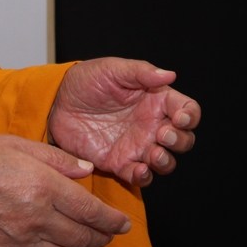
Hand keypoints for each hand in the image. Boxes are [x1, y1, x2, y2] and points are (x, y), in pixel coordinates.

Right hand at [0, 135, 129, 246]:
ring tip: (86, 245)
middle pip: (83, 239)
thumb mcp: (15, 145)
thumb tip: (86, 169)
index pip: (91, 212)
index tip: (123, 224)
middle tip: (108, 233)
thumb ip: (56, 159)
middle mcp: (34, 219)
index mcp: (42, 187)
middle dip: (102, 238)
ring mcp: (18, 244)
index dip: (113, 221)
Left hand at [48, 58, 200, 186]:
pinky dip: (144, 177)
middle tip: (163, 134)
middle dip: (180, 141)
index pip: (187, 110)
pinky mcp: (119, 162)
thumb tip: (170, 75)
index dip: (190, 117)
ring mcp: (137, 146)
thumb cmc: (86, 80)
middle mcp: (151, 125)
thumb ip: (142, 72)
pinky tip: (139, 169)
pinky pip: (140, 176)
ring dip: (166, 161)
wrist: (56, 102)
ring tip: (153, 154)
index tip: (179, 118)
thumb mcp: (113, 69)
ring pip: (166, 161)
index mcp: (155, 100)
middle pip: (183, 139)